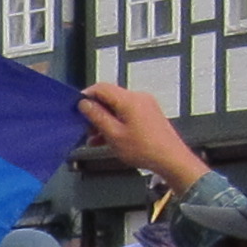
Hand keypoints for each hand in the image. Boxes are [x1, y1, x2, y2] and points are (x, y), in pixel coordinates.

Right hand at [76, 84, 209, 189]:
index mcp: (129, 99)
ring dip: (104, 119)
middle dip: (95, 111)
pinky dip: (116, 122)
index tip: (76, 108)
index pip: (101, 88)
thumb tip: (84, 104)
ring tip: (95, 137)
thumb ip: (97, 116)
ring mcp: (145, 105)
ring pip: (117, 106)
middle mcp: (138, 97)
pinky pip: (127, 113)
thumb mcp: (113, 135)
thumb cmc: (144, 149)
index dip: (86, 96)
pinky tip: (108, 138)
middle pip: (109, 97)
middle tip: (85, 128)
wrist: (170, 158)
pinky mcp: (149, 113)